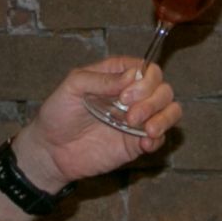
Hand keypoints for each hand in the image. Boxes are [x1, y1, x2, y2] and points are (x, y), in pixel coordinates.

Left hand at [27, 57, 175, 182]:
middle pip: (163, 89)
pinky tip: (144, 143)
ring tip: (146, 130)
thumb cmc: (58, 113)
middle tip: (130, 116)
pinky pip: (161, 137)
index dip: (145, 80)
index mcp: (118, 77)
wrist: (50, 151)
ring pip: (171, 110)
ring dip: (164, 118)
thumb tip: (133, 76)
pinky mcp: (137, 143)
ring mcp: (137, 120)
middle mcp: (133, 96)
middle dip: (153, 101)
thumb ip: (101, 78)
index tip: (126, 96)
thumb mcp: (72, 87)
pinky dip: (159, 138)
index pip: (148, 70)